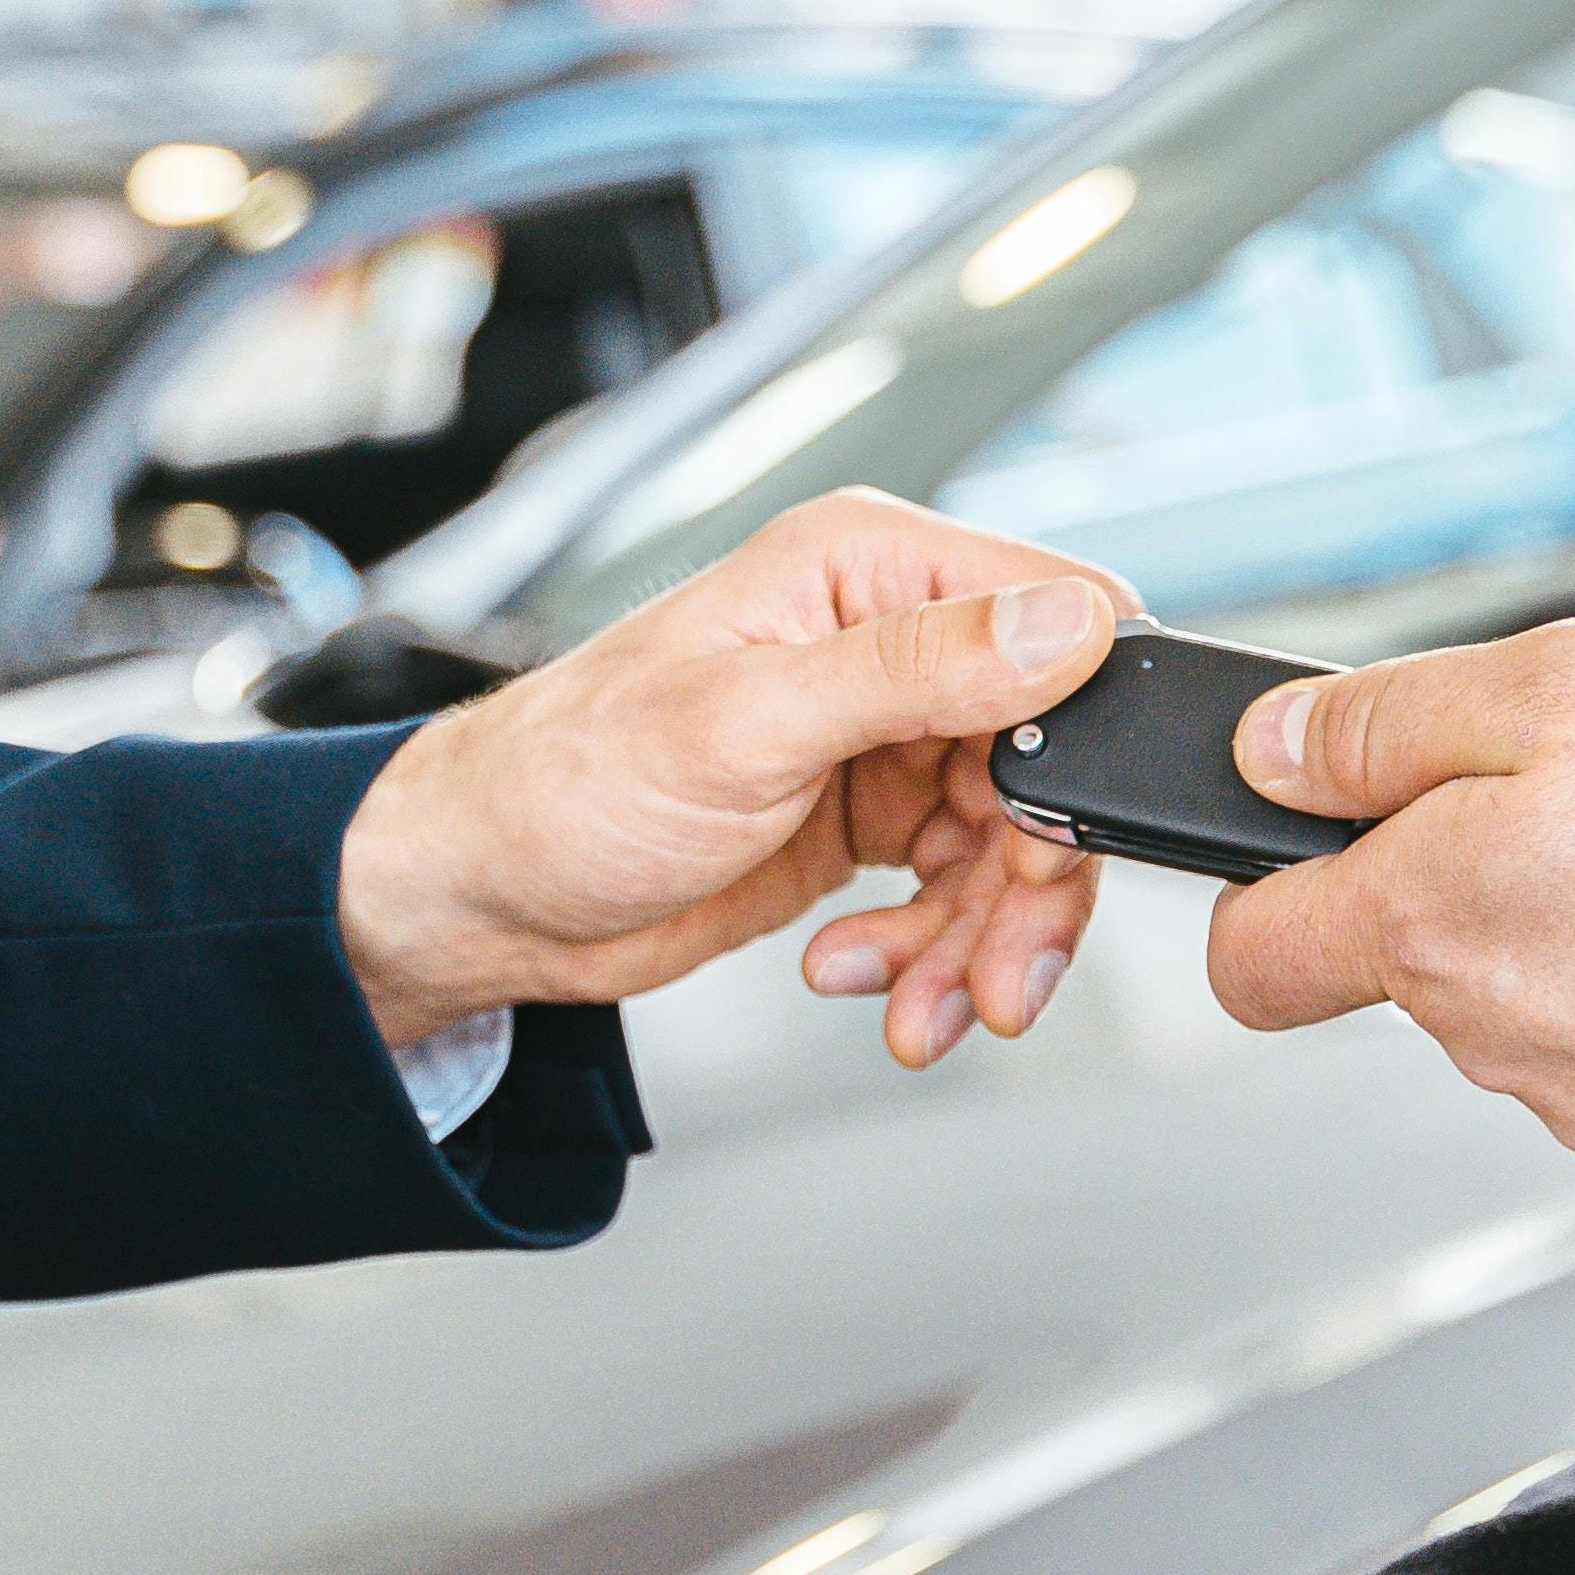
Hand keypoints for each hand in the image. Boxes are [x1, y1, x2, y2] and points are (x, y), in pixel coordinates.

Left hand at [333, 489, 1123, 1060]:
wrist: (487, 898)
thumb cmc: (566, 780)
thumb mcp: (748, 723)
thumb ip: (916, 670)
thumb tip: (1062, 628)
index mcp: (866, 569)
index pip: (1060, 613)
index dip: (1087, 729)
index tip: (1064, 836)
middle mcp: (889, 641)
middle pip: (1052, 758)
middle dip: (1032, 884)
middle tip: (999, 975)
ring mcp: (884, 735)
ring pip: (1015, 845)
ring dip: (979, 942)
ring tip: (925, 1006)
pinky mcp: (870, 819)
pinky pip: (958, 892)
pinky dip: (928, 952)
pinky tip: (857, 970)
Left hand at [1204, 618, 1574, 1173]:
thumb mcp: (1571, 680)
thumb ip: (1388, 721)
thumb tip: (1271, 751)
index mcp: (1434, 920)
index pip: (1247, 958)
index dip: (1261, 887)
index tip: (1322, 836)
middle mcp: (1488, 1036)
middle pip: (1404, 963)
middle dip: (1460, 875)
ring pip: (1516, 1002)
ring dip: (1569, 923)